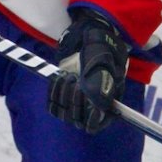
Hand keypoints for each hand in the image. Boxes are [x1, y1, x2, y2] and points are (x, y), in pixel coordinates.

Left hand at [47, 10, 127, 133]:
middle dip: (74, 100)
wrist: (86, 36)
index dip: (90, 118)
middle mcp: (92, 106)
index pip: (96, 124)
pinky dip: (53, 92)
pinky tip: (59, 77)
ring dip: (63, 94)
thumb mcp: (104, 60)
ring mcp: (76, 102)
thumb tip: (99, 105)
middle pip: (78, 120)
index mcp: (109, 102)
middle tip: (75, 79)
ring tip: (69, 76)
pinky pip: (53, 105)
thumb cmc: (101, 48)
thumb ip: (102, 81)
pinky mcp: (62, 95)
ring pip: (64, 114)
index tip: (84, 99)